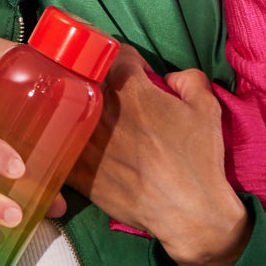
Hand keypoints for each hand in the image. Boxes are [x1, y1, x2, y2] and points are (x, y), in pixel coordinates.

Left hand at [69, 48, 248, 265]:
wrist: (187, 211)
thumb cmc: (198, 160)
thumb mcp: (207, 109)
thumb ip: (189, 79)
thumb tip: (170, 76)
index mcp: (133, 91)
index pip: (116, 54)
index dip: (128, 58)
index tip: (134, 70)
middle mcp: (104, 112)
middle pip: (84, 77)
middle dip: (94, 77)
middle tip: (105, 87)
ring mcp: (87, 142)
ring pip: (64, 109)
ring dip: (73, 106)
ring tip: (85, 112)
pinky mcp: (78, 171)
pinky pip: (57, 148)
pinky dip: (61, 141)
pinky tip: (70, 142)